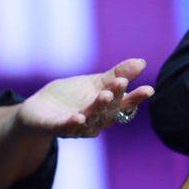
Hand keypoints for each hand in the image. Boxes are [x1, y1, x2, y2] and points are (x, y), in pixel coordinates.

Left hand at [17, 58, 154, 138]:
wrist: (39, 110)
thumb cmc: (71, 97)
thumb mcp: (94, 83)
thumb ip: (117, 75)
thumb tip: (142, 62)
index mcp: (106, 109)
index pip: (124, 104)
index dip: (136, 98)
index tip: (149, 89)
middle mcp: (95, 120)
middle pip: (108, 110)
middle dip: (116, 98)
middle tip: (120, 83)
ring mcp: (76, 126)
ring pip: (90, 119)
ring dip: (97, 108)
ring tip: (105, 96)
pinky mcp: (55, 127)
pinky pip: (65, 127)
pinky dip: (73, 123)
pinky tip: (79, 117)